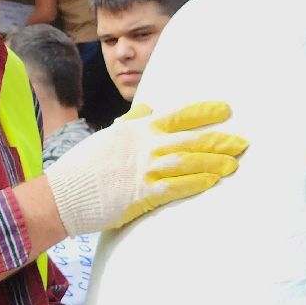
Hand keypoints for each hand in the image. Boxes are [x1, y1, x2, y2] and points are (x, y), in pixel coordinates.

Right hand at [43, 102, 246, 234]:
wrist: (63, 194)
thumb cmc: (83, 166)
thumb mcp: (106, 137)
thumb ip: (129, 123)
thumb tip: (146, 110)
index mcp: (136, 130)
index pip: (177, 116)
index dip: (203, 112)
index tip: (225, 110)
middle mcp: (143, 147)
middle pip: (190, 140)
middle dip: (218, 141)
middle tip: (242, 142)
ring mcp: (144, 170)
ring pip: (187, 163)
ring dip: (213, 163)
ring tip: (233, 165)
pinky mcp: (143, 194)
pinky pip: (175, 187)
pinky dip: (195, 183)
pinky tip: (212, 182)